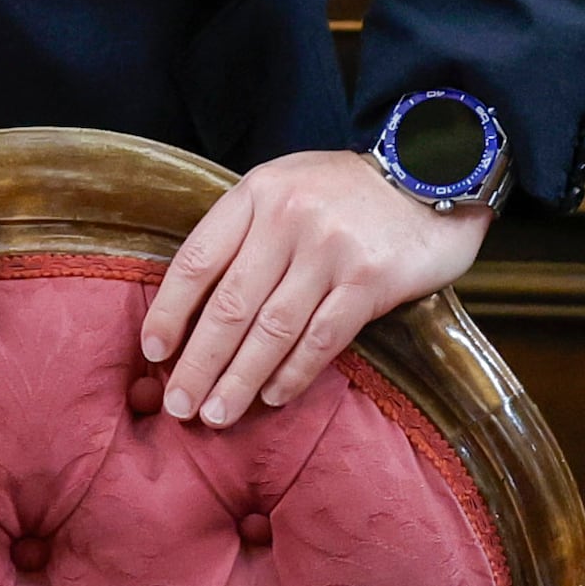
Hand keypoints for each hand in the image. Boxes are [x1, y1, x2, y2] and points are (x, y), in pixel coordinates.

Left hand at [140, 151, 487, 429]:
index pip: (197, 260)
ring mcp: (331, 250)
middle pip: (230, 305)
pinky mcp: (370, 281)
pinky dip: (293, 373)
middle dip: (199, 362)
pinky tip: (273, 397)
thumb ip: (245, 232)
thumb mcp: (285, 186)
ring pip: (272, 330)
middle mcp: (289, 219)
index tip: (154, 353)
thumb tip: (196, 307)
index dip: (170, 312)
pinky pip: (322, 339)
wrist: (430, 171)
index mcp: (257, 193)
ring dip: (240, 380)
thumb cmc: (345, 191)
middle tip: (178, 405)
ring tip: (216, 414)